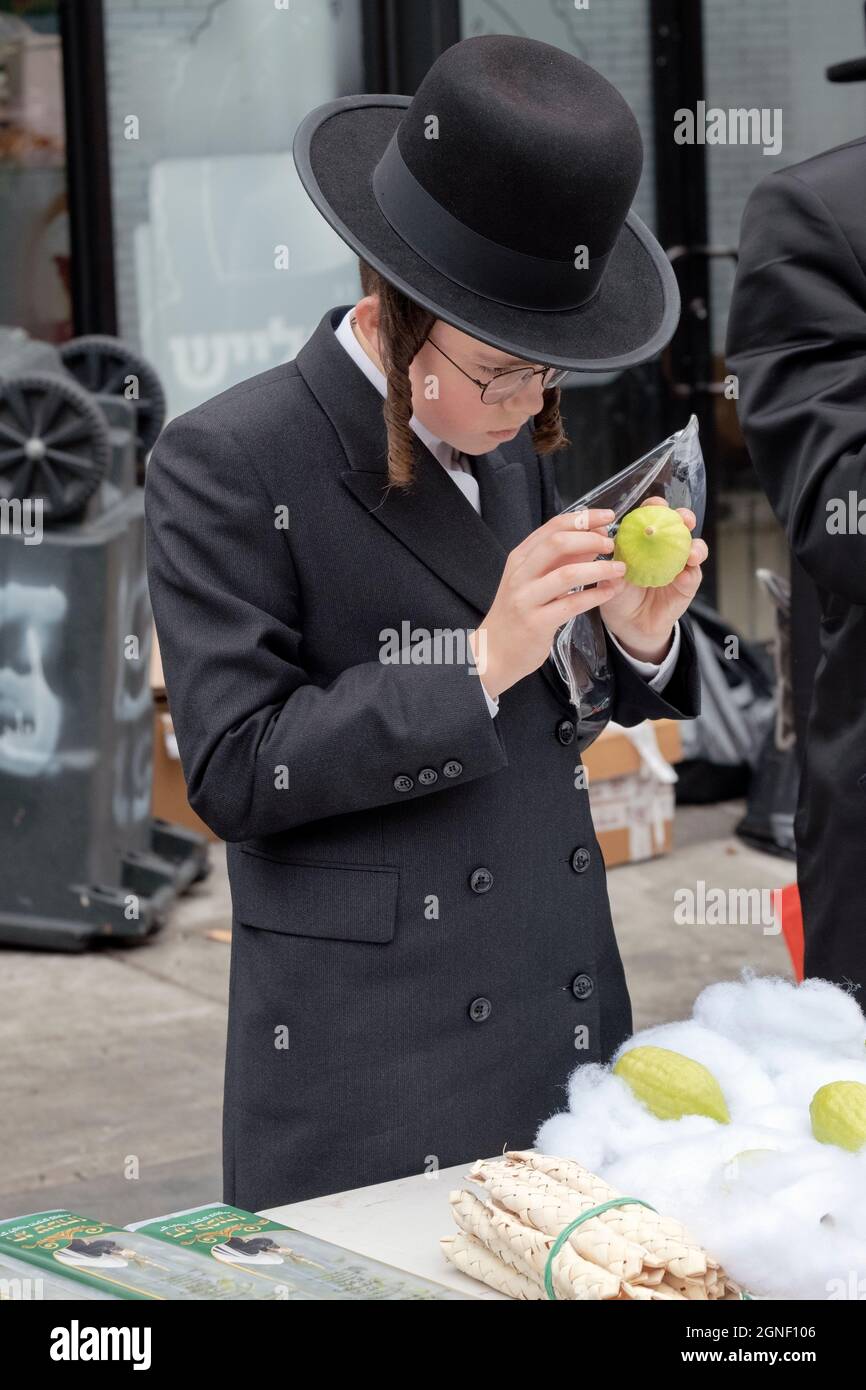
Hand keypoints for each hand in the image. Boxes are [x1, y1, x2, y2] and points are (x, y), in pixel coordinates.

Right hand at [469, 507, 626, 699]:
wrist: (492, 653)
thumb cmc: (517, 614)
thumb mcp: (532, 580)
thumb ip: (560, 560)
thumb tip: (594, 538)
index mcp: (520, 558)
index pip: (552, 527)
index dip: (583, 519)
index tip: (607, 517)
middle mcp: (521, 574)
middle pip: (558, 543)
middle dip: (591, 539)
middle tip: (612, 545)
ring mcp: (526, 598)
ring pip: (568, 574)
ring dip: (599, 569)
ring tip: (619, 570)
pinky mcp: (536, 623)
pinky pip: (572, 604)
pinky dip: (595, 596)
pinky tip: (609, 592)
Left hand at [598, 496, 708, 660]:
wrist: (628, 625)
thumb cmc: (618, 596)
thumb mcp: (609, 581)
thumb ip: (611, 569)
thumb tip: (608, 558)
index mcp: (644, 541)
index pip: (652, 517)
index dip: (656, 507)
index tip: (657, 504)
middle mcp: (665, 549)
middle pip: (679, 527)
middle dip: (685, 518)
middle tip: (684, 519)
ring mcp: (679, 566)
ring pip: (694, 549)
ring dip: (695, 547)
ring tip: (691, 552)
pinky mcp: (687, 586)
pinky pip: (693, 577)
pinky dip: (690, 574)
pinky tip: (685, 575)